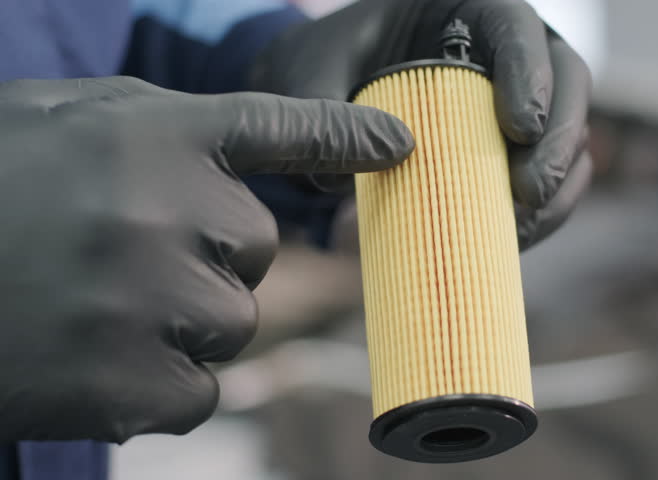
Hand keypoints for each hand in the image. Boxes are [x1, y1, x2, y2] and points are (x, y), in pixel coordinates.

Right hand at [0, 76, 411, 441]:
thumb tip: (253, 154)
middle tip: (122, 252)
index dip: (343, 139)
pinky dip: (160, 383)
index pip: (276, 128)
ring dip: (183, 320)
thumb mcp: (62, 125)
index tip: (399, 147)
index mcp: (148, 135)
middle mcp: (162, 210)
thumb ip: (159, 128)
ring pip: (236, 323)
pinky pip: (201, 390)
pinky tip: (93, 356)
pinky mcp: (132, 386)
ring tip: (96, 304)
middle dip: (208, 255)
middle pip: (258, 249)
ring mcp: (149, 302)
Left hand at [251, 0, 592, 248]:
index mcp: (468, 10)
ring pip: (571, 133)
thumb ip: (322, 107)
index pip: (516, 27)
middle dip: (559, 140)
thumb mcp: (315, 69)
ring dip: (561, 183)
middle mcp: (507, 51)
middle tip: (529, 192)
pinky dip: (544, 211)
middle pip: (567, 81)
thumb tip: (341, 180)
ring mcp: (521, 100)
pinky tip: (516, 236)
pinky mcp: (519, 149)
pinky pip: (553, 175)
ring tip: (523, 225)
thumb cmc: (333, 64)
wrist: (339, 88)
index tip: (520, 127)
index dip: (531, 73)